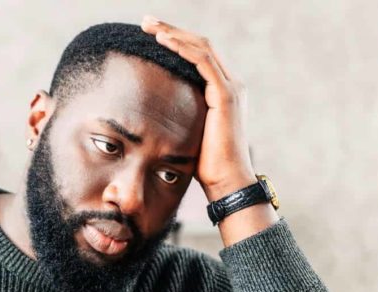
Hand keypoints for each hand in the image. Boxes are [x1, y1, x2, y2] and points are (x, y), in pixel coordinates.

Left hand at [140, 16, 255, 201]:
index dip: (176, 41)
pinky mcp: (226, 95)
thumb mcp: (189, 132)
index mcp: (223, 90)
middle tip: (146, 22)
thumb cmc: (206, 165)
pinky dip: (182, 48)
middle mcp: (231, 83)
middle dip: (172, 30)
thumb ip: (182, 116)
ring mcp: (230, 88)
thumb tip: (157, 114)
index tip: (151, 35)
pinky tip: (163, 41)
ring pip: (201, 47)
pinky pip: (202, 62)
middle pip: (200, 44)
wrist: (226, 182)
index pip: (199, 55)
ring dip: (173, 34)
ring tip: (149, 26)